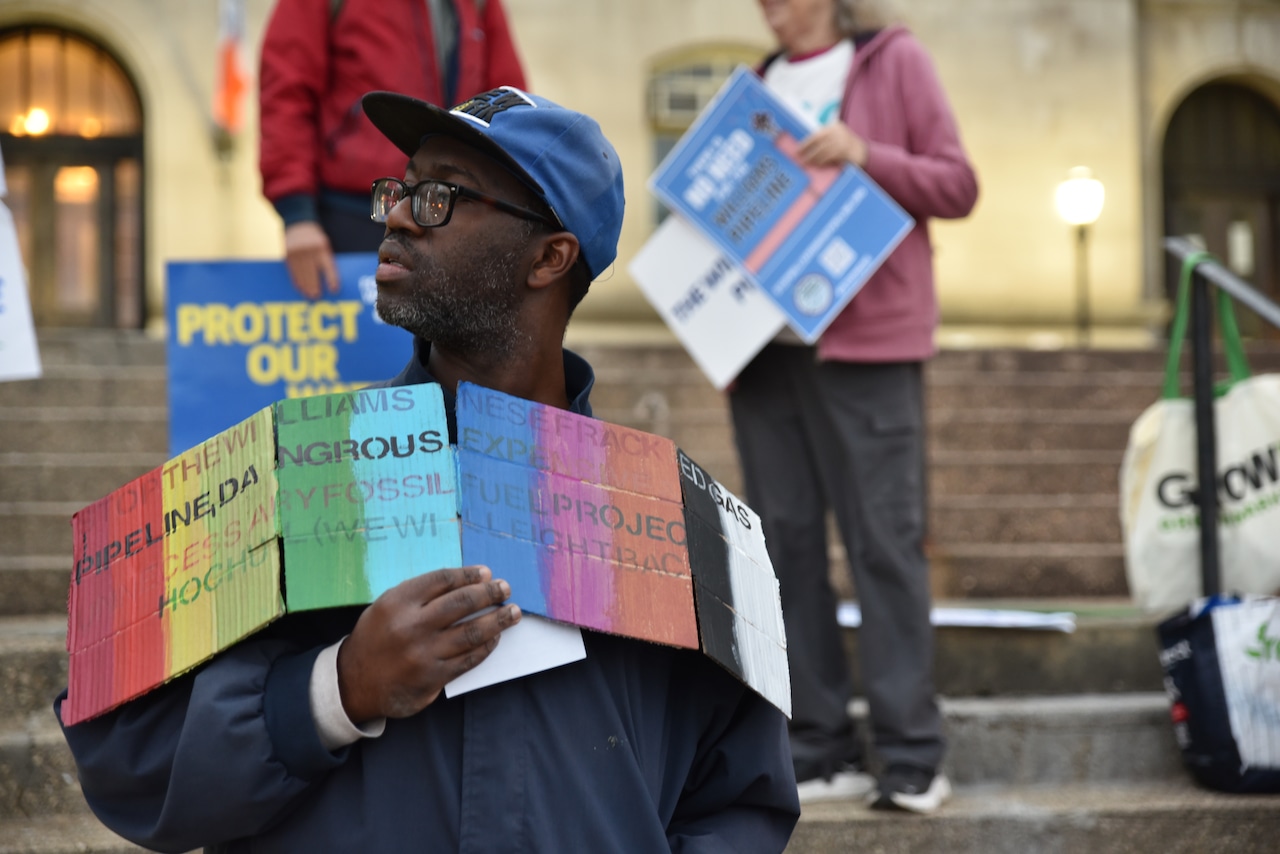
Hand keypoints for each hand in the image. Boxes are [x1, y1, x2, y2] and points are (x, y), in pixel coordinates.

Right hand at [284, 221, 339, 298]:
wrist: (298, 223)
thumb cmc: (315, 237)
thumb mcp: (325, 245)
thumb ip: (326, 259)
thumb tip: (330, 280)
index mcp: (321, 247)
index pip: (328, 266)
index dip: (331, 279)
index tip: (334, 290)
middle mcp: (308, 250)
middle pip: (312, 273)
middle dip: (315, 286)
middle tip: (317, 297)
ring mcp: (296, 252)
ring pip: (301, 274)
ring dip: (305, 286)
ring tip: (309, 295)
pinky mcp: (287, 254)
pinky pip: (292, 271)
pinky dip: (296, 280)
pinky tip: (300, 288)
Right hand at [336, 566, 520, 722]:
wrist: (355, 681)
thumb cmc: (376, 637)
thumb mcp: (387, 606)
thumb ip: (419, 594)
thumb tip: (464, 582)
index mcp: (398, 602)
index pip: (442, 580)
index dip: (468, 575)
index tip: (486, 573)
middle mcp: (412, 625)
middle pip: (462, 603)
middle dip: (489, 593)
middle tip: (505, 588)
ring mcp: (424, 653)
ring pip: (471, 632)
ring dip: (497, 620)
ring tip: (512, 612)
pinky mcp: (433, 677)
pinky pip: (468, 659)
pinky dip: (486, 646)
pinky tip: (495, 637)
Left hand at [797, 124, 868, 168]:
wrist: (863, 152)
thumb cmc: (845, 146)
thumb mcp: (835, 138)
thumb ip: (823, 140)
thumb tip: (805, 147)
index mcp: (834, 127)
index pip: (817, 135)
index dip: (806, 143)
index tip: (798, 149)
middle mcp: (838, 132)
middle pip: (819, 142)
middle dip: (808, 151)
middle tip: (800, 159)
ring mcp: (843, 141)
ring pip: (824, 150)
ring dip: (814, 158)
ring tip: (808, 163)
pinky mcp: (846, 151)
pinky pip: (831, 157)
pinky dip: (823, 161)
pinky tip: (818, 164)